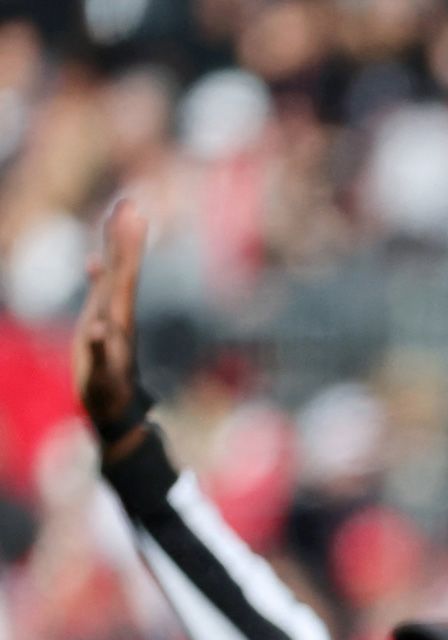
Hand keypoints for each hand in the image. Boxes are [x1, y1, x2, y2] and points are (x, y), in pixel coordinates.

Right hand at [73, 199, 150, 444]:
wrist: (114, 407)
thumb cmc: (106, 390)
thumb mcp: (102, 372)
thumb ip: (101, 349)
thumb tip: (98, 330)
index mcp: (118, 316)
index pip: (125, 273)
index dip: (127, 244)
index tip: (132, 215)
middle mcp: (118, 311)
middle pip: (124, 266)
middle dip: (124, 236)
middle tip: (129, 204)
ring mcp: (110, 316)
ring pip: (115, 275)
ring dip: (116, 248)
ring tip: (118, 221)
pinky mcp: (102, 324)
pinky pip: (100, 293)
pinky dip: (98, 274)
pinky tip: (94, 261)